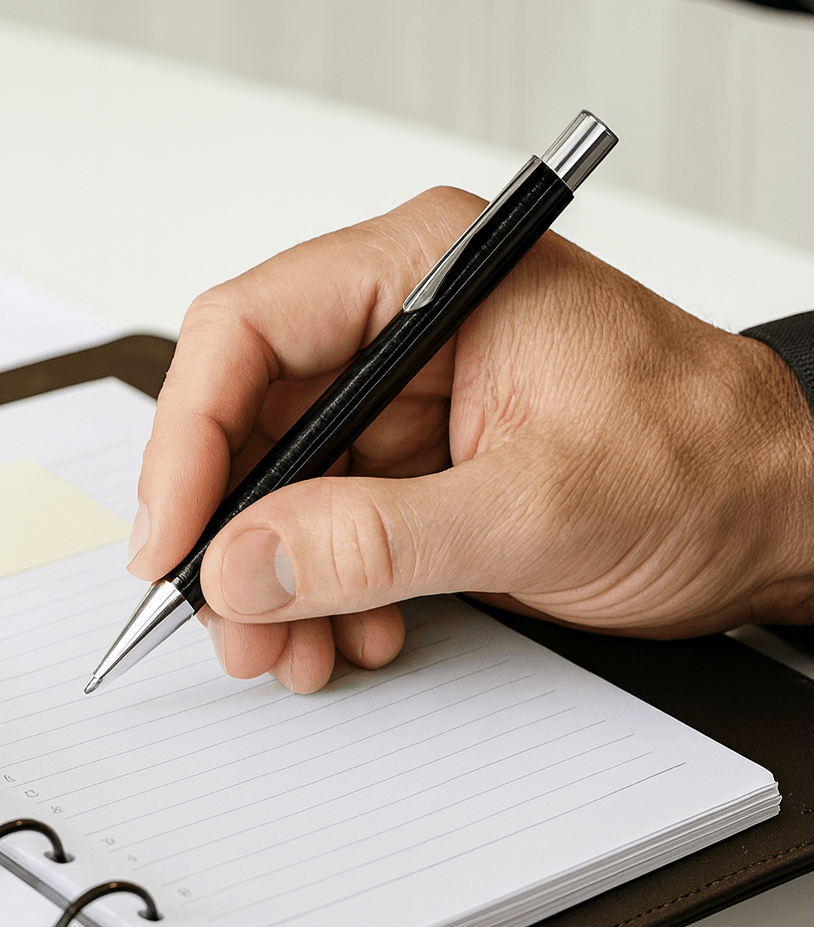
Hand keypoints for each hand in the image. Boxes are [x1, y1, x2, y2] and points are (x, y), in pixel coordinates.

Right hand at [129, 187, 813, 691]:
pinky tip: (354, 635)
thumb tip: (246, 561)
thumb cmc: (707, 462)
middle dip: (235, 533)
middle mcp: (412, 329)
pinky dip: (326, 593)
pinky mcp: (427, 473)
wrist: (779, 519)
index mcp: (434, 276)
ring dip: (276, 579)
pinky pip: (336, 529)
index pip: (252, 332)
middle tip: (230, 622)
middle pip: (256, 418)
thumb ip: (379, 538)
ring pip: (288, 487)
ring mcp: (416, 406)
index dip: (190, 441)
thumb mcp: (537, 506)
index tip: (172, 543)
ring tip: (294, 650)